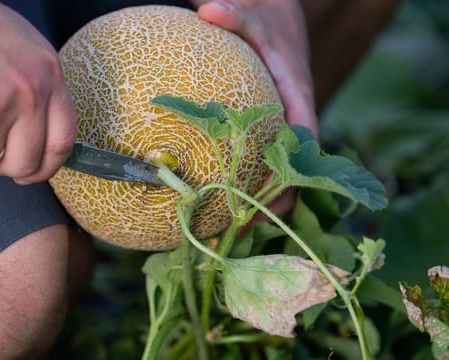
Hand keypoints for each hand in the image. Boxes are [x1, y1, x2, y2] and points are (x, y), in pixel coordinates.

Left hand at [191, 0, 316, 216]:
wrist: (281, 21)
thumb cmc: (270, 22)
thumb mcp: (255, 15)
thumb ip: (236, 15)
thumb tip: (210, 11)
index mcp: (298, 95)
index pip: (303, 139)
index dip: (294, 172)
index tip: (276, 200)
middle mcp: (293, 117)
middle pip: (292, 168)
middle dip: (274, 199)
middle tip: (245, 228)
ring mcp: (281, 126)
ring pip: (276, 169)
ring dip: (257, 197)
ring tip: (227, 224)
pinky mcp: (267, 129)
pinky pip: (257, 157)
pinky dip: (241, 176)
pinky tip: (211, 191)